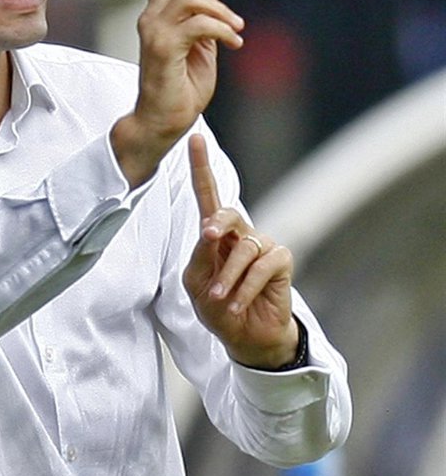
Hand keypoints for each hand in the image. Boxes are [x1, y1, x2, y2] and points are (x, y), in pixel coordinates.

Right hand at [111, 0, 243, 187]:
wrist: (163, 121)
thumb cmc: (182, 88)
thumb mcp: (203, 45)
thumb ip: (207, 15)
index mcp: (160, 16)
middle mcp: (151, 18)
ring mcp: (153, 32)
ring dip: (221, 10)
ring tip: (238, 29)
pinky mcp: (162, 49)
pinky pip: (198, 24)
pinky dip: (223, 29)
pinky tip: (235, 44)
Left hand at [182, 134, 298, 368]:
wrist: (245, 337)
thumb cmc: (218, 307)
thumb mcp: (196, 282)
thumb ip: (199, 254)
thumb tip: (209, 231)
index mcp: (215, 234)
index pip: (207, 194)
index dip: (201, 166)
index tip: (194, 138)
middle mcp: (240, 233)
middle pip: (227, 211)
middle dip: (217, 223)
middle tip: (208, 237)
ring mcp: (263, 244)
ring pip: (243, 248)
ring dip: (227, 277)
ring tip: (220, 299)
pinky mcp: (281, 260)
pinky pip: (261, 266)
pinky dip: (245, 288)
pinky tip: (237, 304)